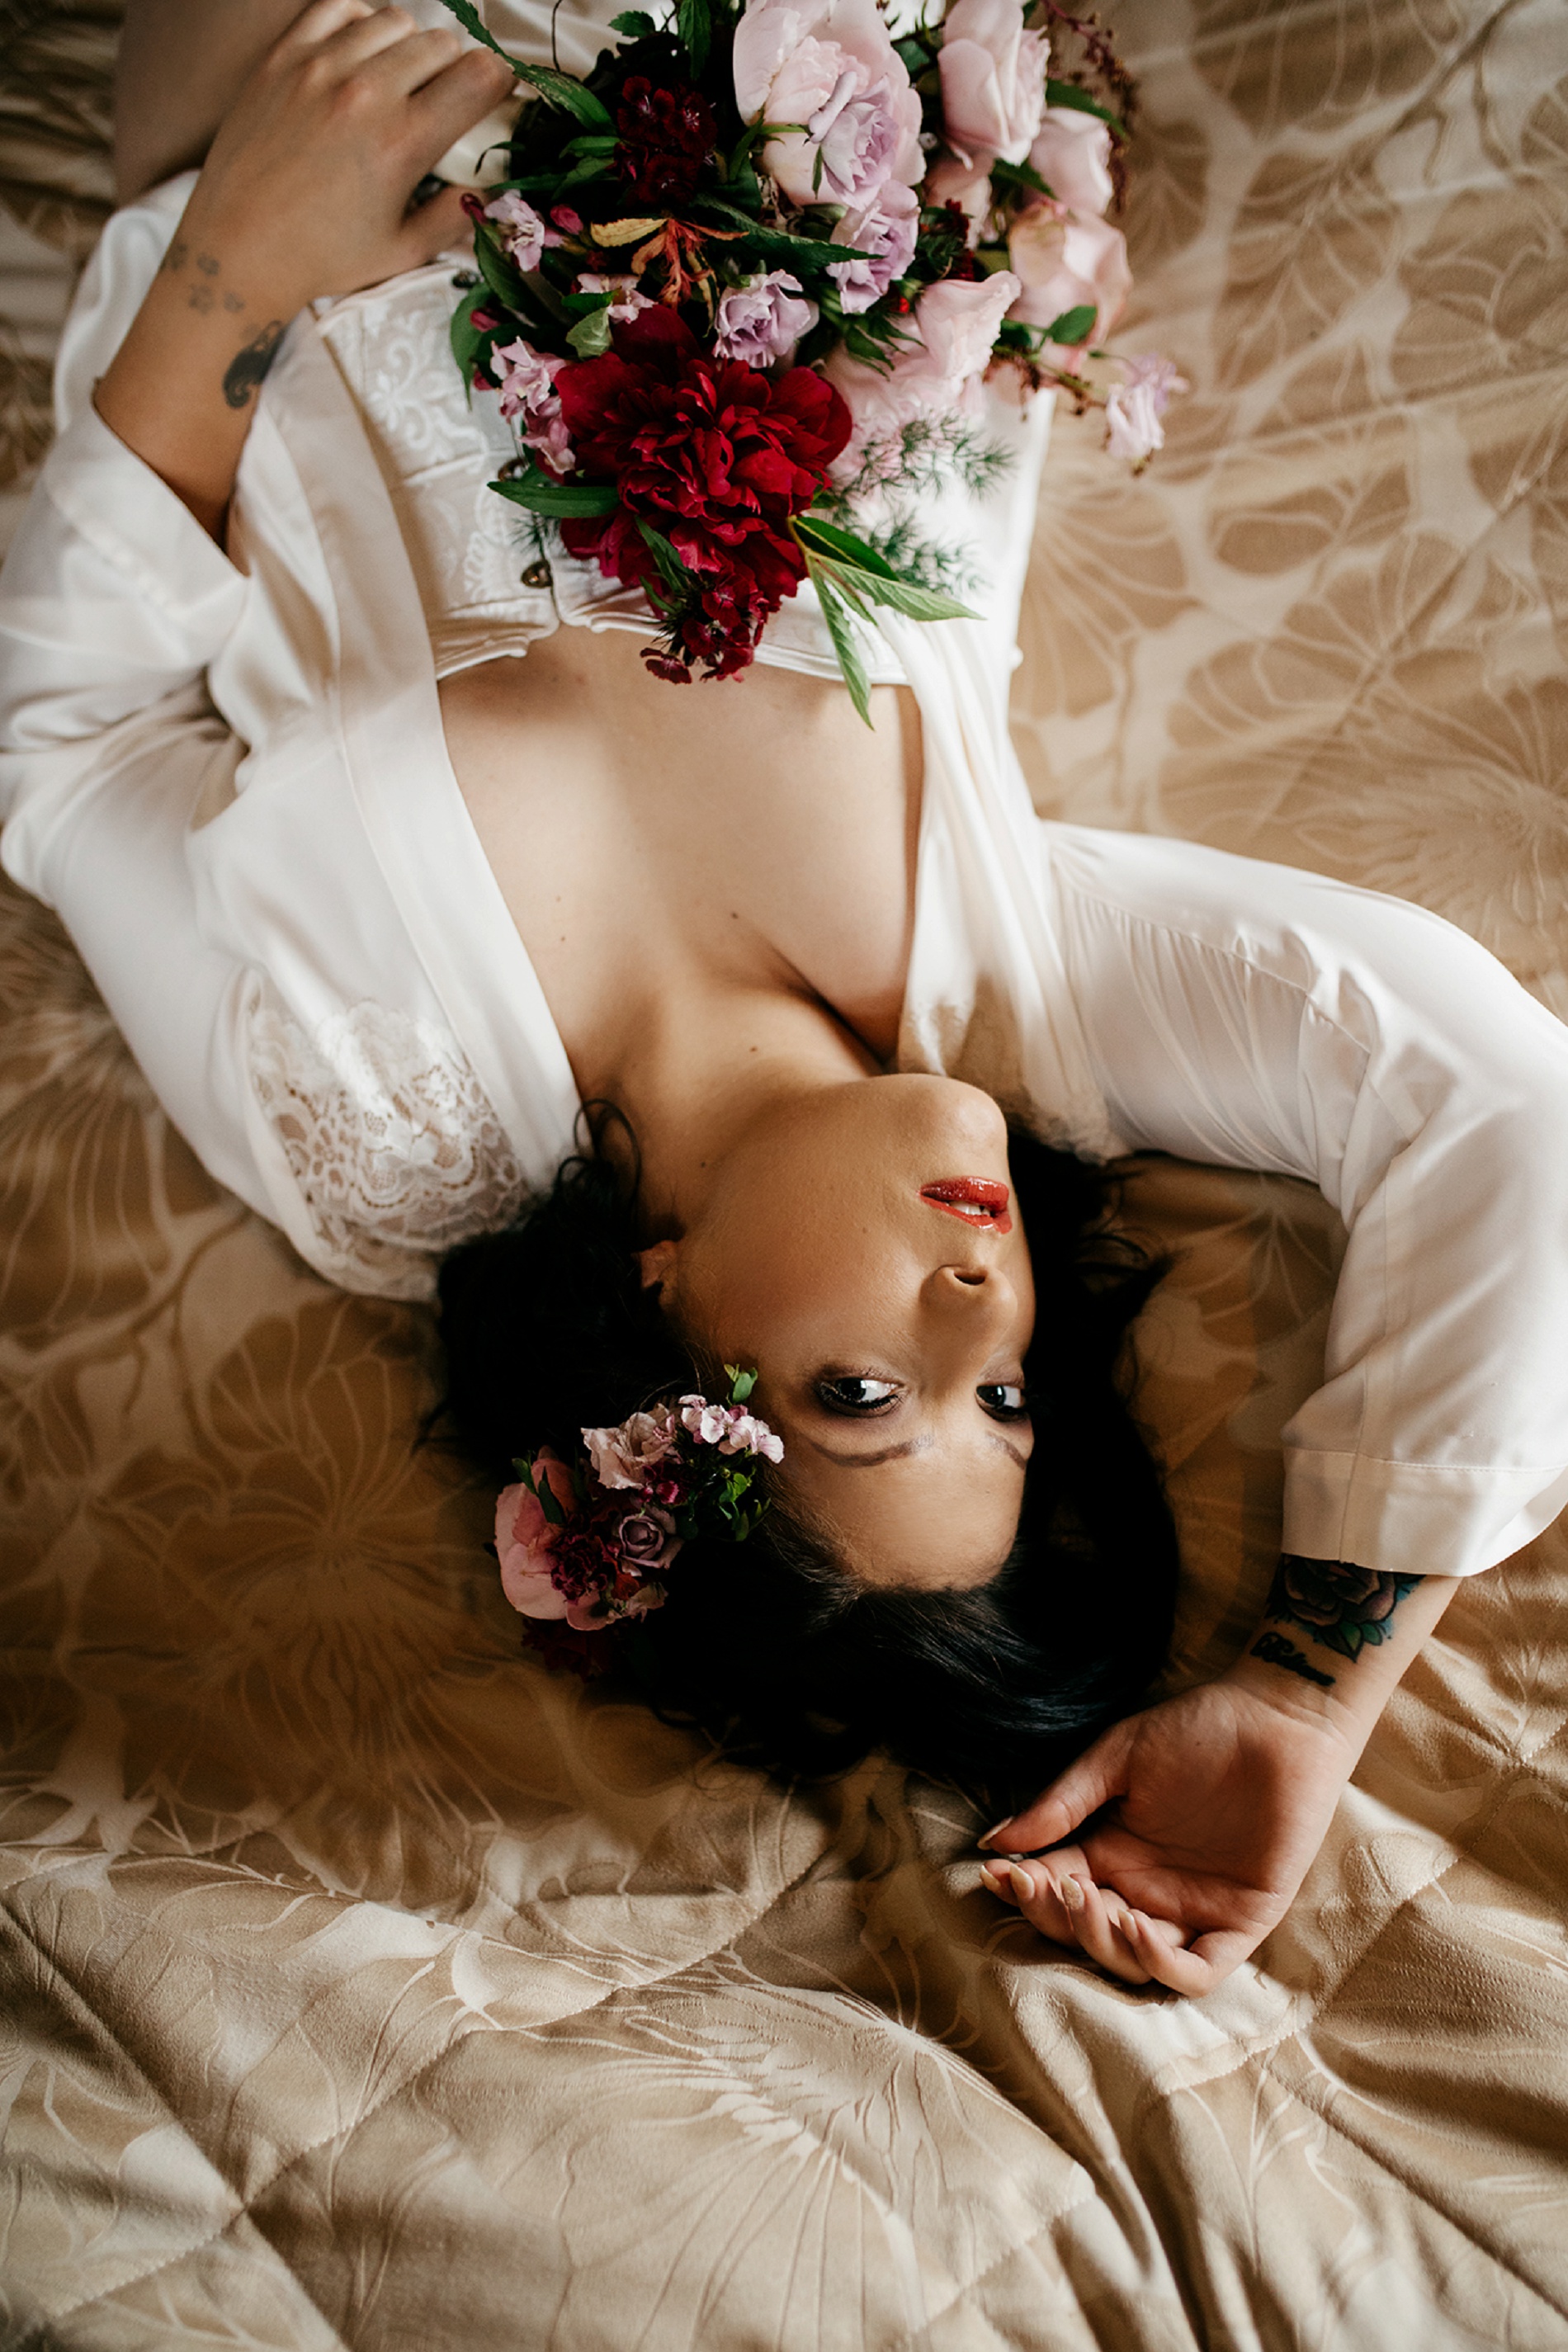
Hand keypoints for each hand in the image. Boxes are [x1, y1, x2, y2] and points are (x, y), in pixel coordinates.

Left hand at [180, 0, 515, 309]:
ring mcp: (320, 67)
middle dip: (455, 68)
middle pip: (441, 43)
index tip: (492, 99)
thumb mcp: (402, 253)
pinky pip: (338, 8)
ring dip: (410, 44)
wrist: (238, 247)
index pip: (479, 75)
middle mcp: (365, 94)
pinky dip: (360, 22)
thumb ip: (454, 217)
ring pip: (395, 20)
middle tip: (443, 98)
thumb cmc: (322, 258)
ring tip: (401, 77)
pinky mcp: (283, 56)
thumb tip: (492, 190)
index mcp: (403, 143)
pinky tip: (360, 53)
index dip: (498, 84)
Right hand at [978, 1674, 1362, 1993]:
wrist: (1278, 1719)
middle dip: (1057, 1917)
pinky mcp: (1242, 1922)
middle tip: (1046, 1883)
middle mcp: (1148, 1892)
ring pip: (1135, 1962)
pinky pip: (1197, 1969)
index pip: (1057, 1890)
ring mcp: (1195, 1911)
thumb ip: (1063, 1803)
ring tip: (1086, 1900)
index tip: (998, 1873)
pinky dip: (1161, 1962)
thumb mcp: (1118, 1758)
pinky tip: (1135, 1926)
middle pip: (1088, 1933)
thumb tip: (996, 1842)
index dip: (1025, 1890)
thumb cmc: (1198, 1728)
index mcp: (1113, 1855)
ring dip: (1102, 1942)